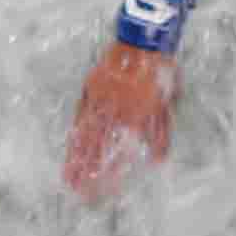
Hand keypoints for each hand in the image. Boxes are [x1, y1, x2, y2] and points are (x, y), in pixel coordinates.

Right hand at [63, 41, 177, 199]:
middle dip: (90, 173)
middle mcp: (117, 113)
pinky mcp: (92, 89)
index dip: (112, 173)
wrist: (143, 42)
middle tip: (80, 193)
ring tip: (69, 177)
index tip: (105, 190)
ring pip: (88, 135)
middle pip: (100, 149)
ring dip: (78, 158)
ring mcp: (101, 101)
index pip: (121, 153)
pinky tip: (72, 146)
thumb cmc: (160, 72)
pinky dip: (77, 133)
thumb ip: (160, 133)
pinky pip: (82, 116)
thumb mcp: (166, 103)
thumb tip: (157, 161)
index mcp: (137, 117)